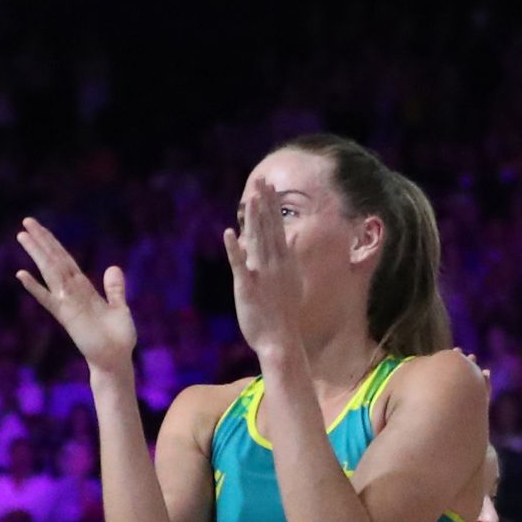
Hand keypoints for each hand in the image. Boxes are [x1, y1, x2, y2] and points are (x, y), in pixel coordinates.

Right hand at [13, 218, 136, 374]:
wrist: (116, 360)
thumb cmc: (118, 339)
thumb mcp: (120, 308)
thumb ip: (115, 289)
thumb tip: (113, 267)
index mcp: (84, 289)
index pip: (65, 260)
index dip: (53, 244)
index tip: (40, 228)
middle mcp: (72, 293)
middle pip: (54, 261)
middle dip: (41, 241)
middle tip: (26, 221)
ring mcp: (67, 303)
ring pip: (50, 272)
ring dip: (36, 254)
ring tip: (22, 236)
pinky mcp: (67, 316)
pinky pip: (48, 299)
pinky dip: (35, 287)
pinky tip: (21, 274)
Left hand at [222, 173, 306, 364]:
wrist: (281, 340)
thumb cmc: (285, 312)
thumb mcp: (292, 280)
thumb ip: (291, 255)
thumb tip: (293, 237)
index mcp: (285, 262)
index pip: (278, 227)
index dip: (272, 206)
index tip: (269, 186)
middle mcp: (275, 264)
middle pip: (268, 228)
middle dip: (264, 204)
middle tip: (261, 181)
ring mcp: (262, 275)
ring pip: (257, 241)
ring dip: (253, 220)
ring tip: (251, 198)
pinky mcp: (247, 287)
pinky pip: (239, 265)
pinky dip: (234, 250)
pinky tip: (228, 234)